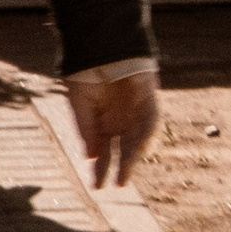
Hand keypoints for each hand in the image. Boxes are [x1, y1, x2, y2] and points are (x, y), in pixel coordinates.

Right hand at [69, 62, 160, 190]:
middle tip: (118, 184)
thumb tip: (91, 157)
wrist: (100, 45)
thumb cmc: (86, 72)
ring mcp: (136, 112)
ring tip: (126, 170)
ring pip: (138, 139)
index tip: (97, 186)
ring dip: (134, 155)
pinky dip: (145, 134)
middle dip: (121, 168)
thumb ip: (86, 129)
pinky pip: (151, 121)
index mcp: (102, 123)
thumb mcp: (79, 104)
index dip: (101, 169)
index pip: (103, 152)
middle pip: (123, 150)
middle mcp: (121, 121)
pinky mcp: (149, 101)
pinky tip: (138, 147)